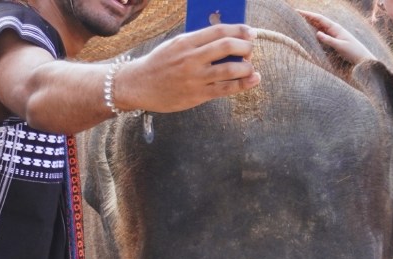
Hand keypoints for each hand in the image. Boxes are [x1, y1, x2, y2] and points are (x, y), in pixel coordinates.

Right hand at [113, 24, 260, 112]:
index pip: (218, 30)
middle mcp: (191, 58)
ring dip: (246, 67)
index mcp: (186, 42)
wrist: (138, 86)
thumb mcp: (175, 45)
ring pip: (230, 69)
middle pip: (227, 46)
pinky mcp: (197, 95)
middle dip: (245, 47)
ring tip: (249, 67)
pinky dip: (243, 84)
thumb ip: (197, 41)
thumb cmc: (160, 64)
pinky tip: (253, 80)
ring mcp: (195, 77)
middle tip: (250, 50)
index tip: (250, 32)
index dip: (239, 30)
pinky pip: (225, 89)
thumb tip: (226, 38)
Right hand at [296, 9, 374, 64]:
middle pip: (318, 21)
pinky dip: (314, 32)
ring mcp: (334, 35)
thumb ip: (328, 40)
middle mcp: (334, 29)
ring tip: (299, 22)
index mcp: (335, 28)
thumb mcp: (340, 46)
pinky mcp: (334, 41)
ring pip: (319, 27)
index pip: (319, 19)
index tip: (298, 12)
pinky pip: (322, 34)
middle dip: (307, 17)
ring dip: (310, 24)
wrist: (363, 59)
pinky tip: (309, 32)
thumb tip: (317, 33)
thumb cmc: (354, 52)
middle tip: (295, 15)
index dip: (308, 15)